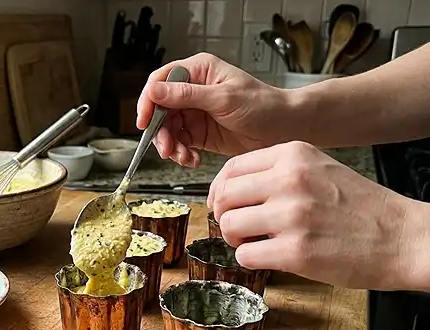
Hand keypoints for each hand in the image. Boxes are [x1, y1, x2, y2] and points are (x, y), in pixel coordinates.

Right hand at [136, 53, 292, 167]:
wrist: (285, 129)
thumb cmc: (263, 105)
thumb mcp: (223, 99)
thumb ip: (187, 95)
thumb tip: (155, 92)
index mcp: (198, 71)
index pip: (161, 82)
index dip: (148, 101)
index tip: (144, 121)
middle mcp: (193, 90)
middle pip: (161, 109)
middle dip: (161, 131)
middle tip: (166, 148)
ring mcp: (196, 112)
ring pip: (168, 129)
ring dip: (171, 145)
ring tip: (182, 156)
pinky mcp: (200, 132)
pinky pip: (181, 143)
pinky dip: (182, 153)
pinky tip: (191, 159)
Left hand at [207, 141, 425, 289]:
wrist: (404, 238)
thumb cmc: (362, 208)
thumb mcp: (320, 169)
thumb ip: (279, 172)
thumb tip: (234, 189)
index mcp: (294, 155)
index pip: (232, 168)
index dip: (221, 190)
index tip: (225, 204)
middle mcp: (289, 180)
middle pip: (225, 196)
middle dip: (225, 215)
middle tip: (240, 228)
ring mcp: (292, 215)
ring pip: (229, 224)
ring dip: (236, 239)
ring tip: (255, 243)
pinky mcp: (295, 250)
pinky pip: (245, 254)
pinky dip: (250, 259)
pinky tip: (269, 257)